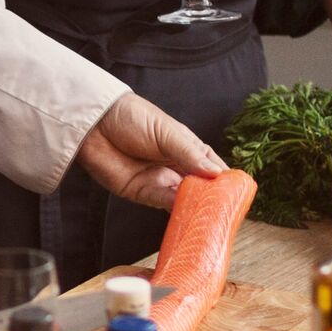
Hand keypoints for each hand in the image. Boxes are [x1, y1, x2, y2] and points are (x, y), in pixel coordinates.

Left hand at [76, 93, 226, 208]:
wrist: (93, 124)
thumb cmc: (131, 117)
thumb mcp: (167, 132)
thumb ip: (190, 154)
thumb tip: (216, 173)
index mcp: (185, 146)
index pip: (210, 165)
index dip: (223, 178)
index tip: (238, 190)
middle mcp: (175, 165)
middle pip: (199, 186)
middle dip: (211, 197)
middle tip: (226, 208)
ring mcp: (159, 180)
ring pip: (183, 198)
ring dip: (194, 205)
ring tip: (208, 212)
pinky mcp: (141, 193)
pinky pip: (162, 202)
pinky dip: (174, 207)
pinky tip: (185, 208)